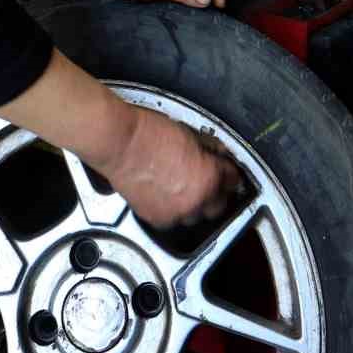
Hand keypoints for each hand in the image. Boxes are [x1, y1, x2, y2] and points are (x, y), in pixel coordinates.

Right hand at [98, 106, 241, 229]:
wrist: (119, 142)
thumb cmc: (149, 133)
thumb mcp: (190, 135)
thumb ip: (209, 152)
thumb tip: (217, 157)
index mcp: (210, 178)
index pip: (233, 181)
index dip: (229, 173)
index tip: (226, 172)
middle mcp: (196, 201)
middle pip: (218, 206)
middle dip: (215, 194)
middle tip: (207, 182)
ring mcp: (175, 213)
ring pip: (194, 216)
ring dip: (194, 205)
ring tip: (183, 188)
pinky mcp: (155, 218)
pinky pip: (172, 219)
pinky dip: (172, 209)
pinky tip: (166, 194)